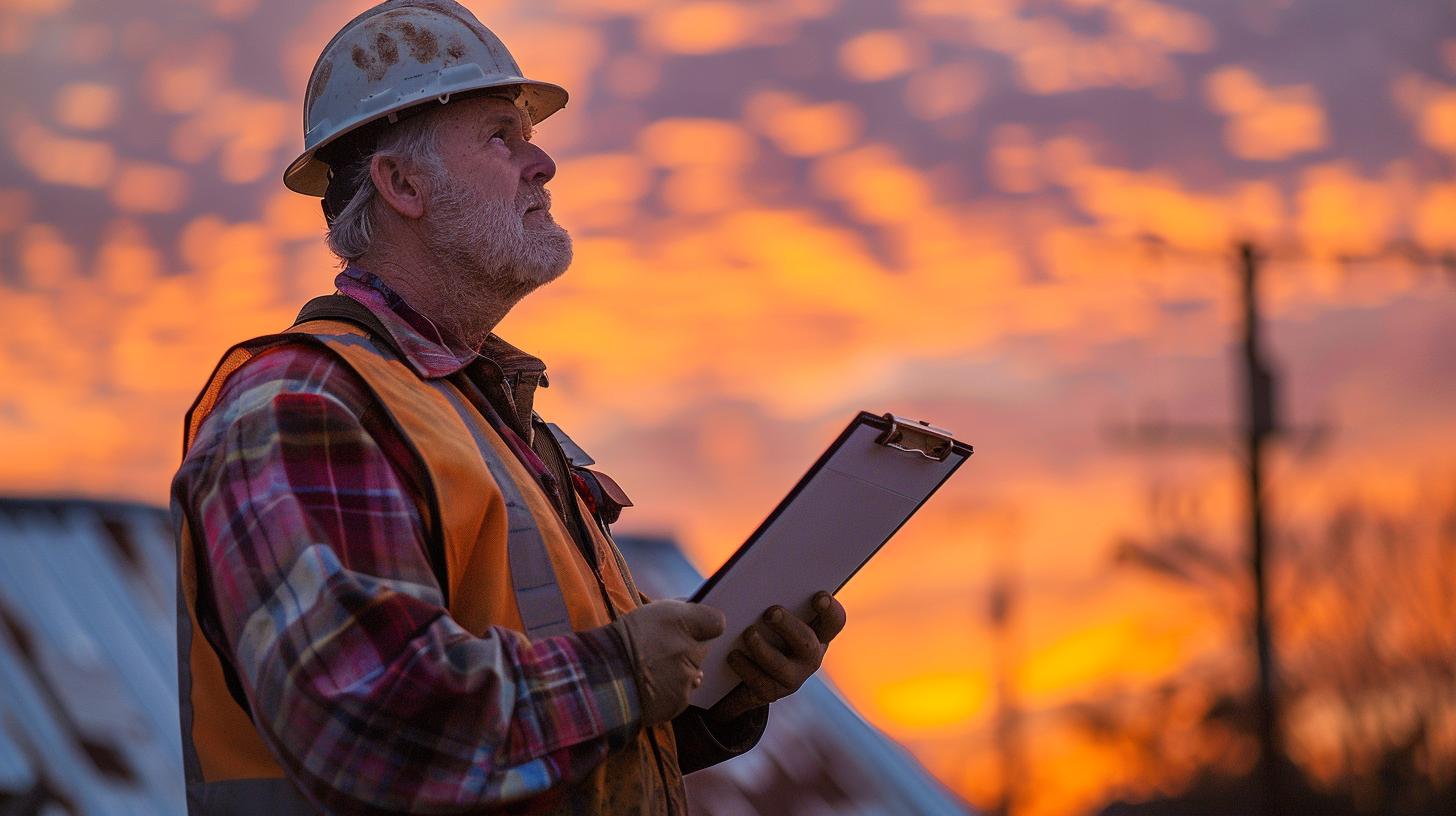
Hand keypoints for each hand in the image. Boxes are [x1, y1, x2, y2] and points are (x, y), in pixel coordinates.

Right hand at [610, 600, 725, 725]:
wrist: (603, 677)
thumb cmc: (625, 640)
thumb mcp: (652, 611)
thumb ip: (679, 609)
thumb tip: (693, 609)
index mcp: (684, 622)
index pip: (716, 622)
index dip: (707, 626)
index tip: (696, 628)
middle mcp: (691, 650)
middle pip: (703, 650)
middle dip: (689, 649)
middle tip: (664, 650)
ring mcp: (687, 678)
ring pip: (694, 673)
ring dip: (681, 672)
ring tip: (653, 670)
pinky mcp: (681, 701)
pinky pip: (683, 693)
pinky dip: (672, 691)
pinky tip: (652, 685)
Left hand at [709, 591, 846, 721]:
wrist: (743, 673)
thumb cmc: (763, 628)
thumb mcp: (771, 615)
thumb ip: (771, 599)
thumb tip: (754, 575)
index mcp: (817, 632)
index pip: (834, 621)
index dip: (830, 609)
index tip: (818, 596)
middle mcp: (810, 656)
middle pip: (807, 642)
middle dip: (789, 626)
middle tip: (771, 612)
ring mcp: (792, 678)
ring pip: (782, 666)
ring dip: (764, 649)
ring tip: (748, 633)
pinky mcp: (770, 692)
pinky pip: (759, 683)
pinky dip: (744, 667)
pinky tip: (732, 655)